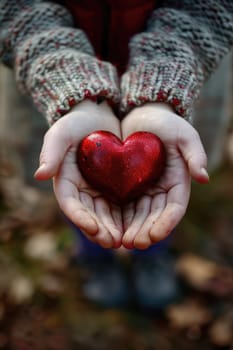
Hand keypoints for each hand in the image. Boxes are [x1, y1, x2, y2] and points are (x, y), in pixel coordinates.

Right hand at [34, 100, 121, 247]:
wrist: (97, 116)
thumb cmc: (76, 123)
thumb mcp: (62, 133)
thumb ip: (52, 151)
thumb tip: (39, 175)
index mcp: (66, 182)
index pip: (71, 204)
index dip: (80, 217)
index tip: (92, 228)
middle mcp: (82, 191)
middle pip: (90, 215)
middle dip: (101, 230)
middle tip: (113, 242)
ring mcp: (99, 191)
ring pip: (106, 215)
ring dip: (114, 229)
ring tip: (126, 240)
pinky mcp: (115, 187)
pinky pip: (121, 206)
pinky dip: (127, 218)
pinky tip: (138, 226)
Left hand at [121, 103, 208, 248]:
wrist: (142, 115)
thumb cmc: (165, 123)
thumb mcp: (183, 133)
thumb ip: (194, 153)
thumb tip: (203, 177)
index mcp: (178, 182)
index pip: (174, 208)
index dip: (166, 223)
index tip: (155, 235)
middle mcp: (161, 190)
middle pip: (155, 216)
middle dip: (146, 231)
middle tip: (134, 244)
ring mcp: (144, 190)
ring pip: (138, 215)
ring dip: (132, 229)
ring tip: (121, 242)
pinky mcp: (127, 186)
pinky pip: (123, 205)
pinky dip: (119, 218)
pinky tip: (110, 227)